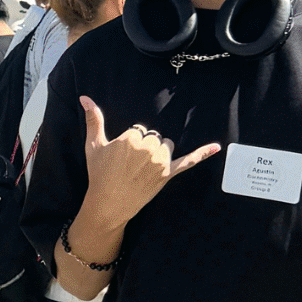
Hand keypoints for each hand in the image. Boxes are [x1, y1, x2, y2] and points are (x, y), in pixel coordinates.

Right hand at [69, 92, 218, 234]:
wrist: (108, 204)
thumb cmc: (99, 174)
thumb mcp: (93, 145)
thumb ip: (93, 119)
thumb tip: (85, 97)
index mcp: (131, 138)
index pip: (137, 130)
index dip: (128, 143)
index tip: (121, 157)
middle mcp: (148, 148)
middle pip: (153, 136)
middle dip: (144, 147)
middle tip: (130, 164)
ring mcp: (160, 162)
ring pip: (166, 146)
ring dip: (158, 152)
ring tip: (143, 168)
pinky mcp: (168, 174)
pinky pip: (189, 161)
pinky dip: (203, 154)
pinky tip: (216, 147)